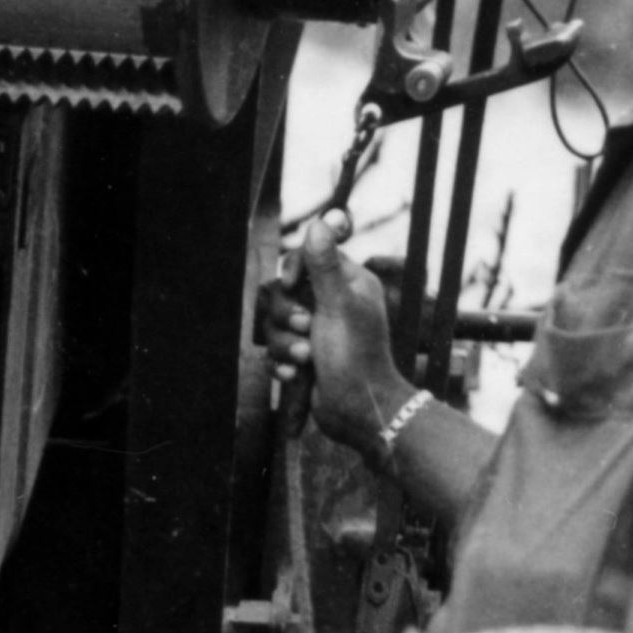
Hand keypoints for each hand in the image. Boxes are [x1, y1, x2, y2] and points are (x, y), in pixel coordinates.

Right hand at [262, 232, 413, 454]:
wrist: (357, 412)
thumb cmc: (356, 357)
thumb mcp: (339, 306)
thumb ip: (325, 265)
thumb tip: (322, 220)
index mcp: (348, 283)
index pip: (308, 256)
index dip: (293, 268)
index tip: (290, 284)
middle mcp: (331, 303)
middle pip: (283, 292)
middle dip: (286, 315)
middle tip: (306, 330)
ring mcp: (315, 332)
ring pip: (276, 325)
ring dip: (285, 345)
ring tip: (305, 360)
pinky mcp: (303, 358)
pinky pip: (275, 352)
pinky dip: (283, 365)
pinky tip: (297, 376)